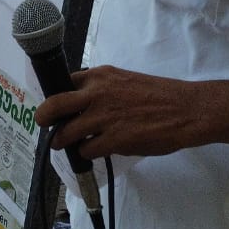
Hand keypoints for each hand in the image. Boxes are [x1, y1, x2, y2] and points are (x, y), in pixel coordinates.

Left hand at [35, 65, 202, 158]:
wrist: (186, 109)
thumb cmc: (158, 95)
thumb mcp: (124, 80)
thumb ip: (102, 89)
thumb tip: (82, 103)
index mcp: (100, 75)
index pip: (65, 82)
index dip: (56, 95)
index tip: (54, 105)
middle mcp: (96, 93)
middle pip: (54, 105)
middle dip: (43, 117)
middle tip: (42, 124)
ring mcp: (103, 117)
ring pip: (66, 133)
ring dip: (62, 141)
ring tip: (64, 145)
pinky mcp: (113, 140)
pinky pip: (86, 150)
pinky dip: (86, 153)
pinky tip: (92, 153)